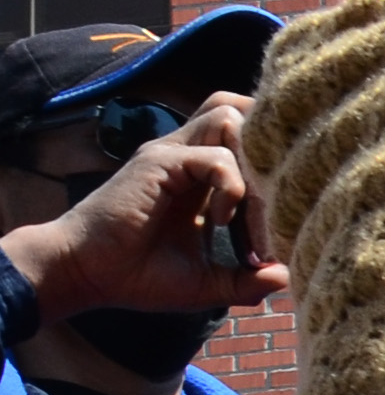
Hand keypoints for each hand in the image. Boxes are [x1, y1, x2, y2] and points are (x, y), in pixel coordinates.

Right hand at [0, 95, 285, 315]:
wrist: (87, 275)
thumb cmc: (140, 277)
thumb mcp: (208, 283)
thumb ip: (248, 280)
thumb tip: (288, 277)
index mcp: (203, 176)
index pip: (247, 137)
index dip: (275, 161)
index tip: (288, 214)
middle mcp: (189, 156)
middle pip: (240, 112)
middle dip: (272, 146)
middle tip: (279, 201)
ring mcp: (173, 155)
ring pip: (231, 120)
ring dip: (255, 166)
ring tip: (250, 214)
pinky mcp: (160, 162)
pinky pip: (215, 156)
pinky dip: (231, 186)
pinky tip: (221, 221)